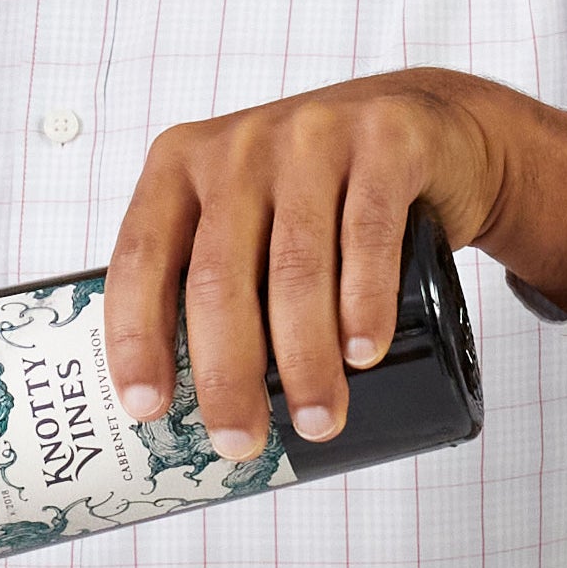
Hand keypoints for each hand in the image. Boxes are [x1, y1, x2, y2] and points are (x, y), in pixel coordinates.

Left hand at [105, 68, 566, 453]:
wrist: (429, 124)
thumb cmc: (321, 192)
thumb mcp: (251, 215)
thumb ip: (216, 277)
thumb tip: (196, 404)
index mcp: (180, 164)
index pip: (140, 258)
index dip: (137, 338)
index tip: (148, 410)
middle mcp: (238, 145)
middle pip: (217, 276)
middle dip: (227, 374)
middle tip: (240, 443)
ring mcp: (311, 136)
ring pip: (294, 267)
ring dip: (304, 359)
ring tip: (317, 420)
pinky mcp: (384, 141)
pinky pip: (366, 233)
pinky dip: (363, 303)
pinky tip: (361, 352)